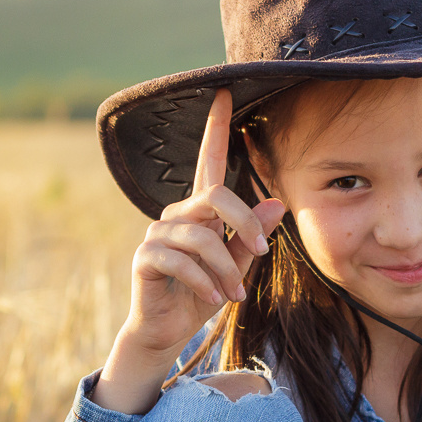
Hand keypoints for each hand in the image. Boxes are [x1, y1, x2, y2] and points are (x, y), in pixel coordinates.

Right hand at [95, 89, 285, 413]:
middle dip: (246, 225)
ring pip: (203, 236)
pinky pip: (181, 260)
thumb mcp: (239, 267)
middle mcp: (177, 213)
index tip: (222, 91)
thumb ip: (253, 238)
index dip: (214, 127)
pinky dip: (204, 282)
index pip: (209, 160)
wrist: (169, 329)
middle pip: (217, 196)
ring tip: (235, 295)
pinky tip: (212, 298)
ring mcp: (158, 232)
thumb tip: (276, 205)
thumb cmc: (205, 294)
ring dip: (227, 269)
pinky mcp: (145, 256)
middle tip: (265, 254)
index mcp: (201, 210)